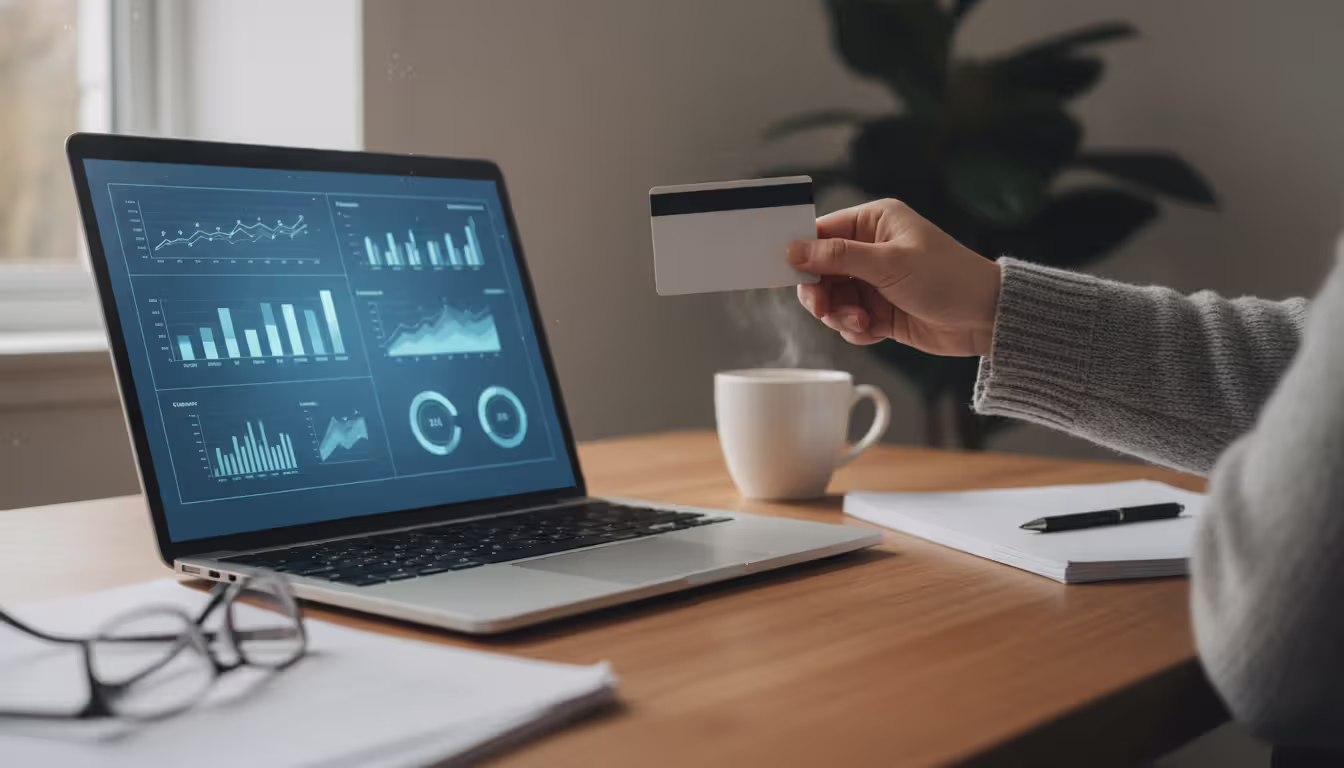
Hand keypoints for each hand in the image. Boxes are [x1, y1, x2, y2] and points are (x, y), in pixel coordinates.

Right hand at [788, 199, 1001, 356]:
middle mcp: (871, 249)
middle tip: (823, 309)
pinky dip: (856, 329)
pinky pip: (849, 320)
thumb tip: (793, 250)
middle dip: (820, 293)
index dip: (800, 253)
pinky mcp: (880, 310)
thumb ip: (837, 257)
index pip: (821, 232)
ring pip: (832, 299)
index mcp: (874, 222)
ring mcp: (874, 281)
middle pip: (820, 270)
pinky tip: (875, 331)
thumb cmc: (948, 278)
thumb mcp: (888, 263)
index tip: (784, 272)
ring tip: (862, 322)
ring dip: (839, 315)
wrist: (985, 318)